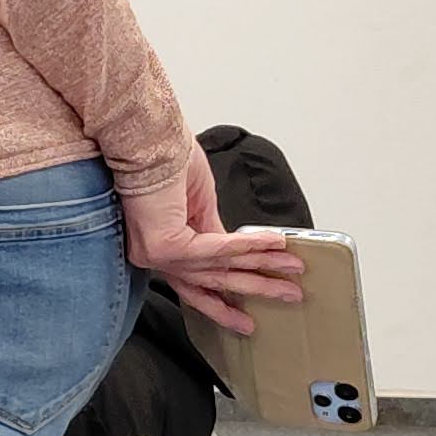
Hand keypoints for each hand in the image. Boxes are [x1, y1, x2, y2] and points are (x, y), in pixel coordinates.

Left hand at [124, 155, 305, 334]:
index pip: (199, 280)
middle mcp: (156, 253)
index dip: (233, 293)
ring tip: (291, 273)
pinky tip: (272, 244)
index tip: (260, 300)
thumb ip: (214, 229)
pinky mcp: (165, 246)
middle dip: (256, 289)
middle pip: (213, 281)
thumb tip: (236, 249)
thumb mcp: (200, 200)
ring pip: (219, 268)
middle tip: (288, 295)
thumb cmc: (165, 156)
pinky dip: (247, 246)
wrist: (144, 135)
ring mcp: (158, 253)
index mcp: (164, 243)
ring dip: (263, 269)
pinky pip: (215, 249)